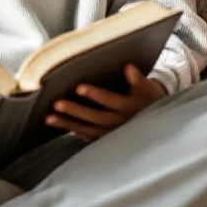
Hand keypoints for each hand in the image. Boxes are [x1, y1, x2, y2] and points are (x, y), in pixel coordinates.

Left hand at [45, 64, 166, 141]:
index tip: (79, 88)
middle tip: (57, 104)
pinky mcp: (107, 139)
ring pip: (87, 129)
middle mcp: (119, 122)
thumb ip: (137, 79)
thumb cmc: (148, 98)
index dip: (95, 94)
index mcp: (129, 108)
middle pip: (94, 117)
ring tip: (49, 118)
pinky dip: (74, 132)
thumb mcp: (147, 87)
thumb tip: (128, 67)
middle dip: (75, 111)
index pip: (110, 101)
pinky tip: (61, 126)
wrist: (156, 119)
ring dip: (68, 124)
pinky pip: (88, 137)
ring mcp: (112, 133)